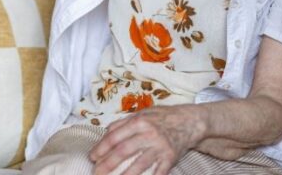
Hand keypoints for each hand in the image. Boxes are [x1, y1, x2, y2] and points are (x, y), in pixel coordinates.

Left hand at [89, 105, 205, 174]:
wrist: (190, 121)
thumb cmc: (162, 116)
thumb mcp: (142, 113)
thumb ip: (124, 122)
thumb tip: (106, 132)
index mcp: (139, 121)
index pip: (115, 136)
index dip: (102, 148)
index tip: (92, 157)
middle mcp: (149, 133)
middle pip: (124, 150)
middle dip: (108, 163)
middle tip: (96, 172)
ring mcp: (160, 146)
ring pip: (140, 163)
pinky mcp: (171, 157)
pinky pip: (159, 171)